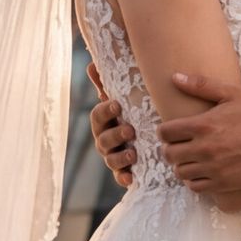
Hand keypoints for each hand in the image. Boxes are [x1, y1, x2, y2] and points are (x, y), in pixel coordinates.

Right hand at [88, 63, 134, 185]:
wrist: (149, 137)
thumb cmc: (132, 112)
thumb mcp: (123, 97)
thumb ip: (107, 82)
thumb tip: (91, 63)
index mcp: (104, 121)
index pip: (97, 115)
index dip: (105, 110)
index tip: (117, 104)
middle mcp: (105, 139)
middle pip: (103, 139)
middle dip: (115, 135)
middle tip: (130, 130)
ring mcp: (113, 157)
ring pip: (110, 159)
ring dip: (120, 157)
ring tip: (133, 154)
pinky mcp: (124, 172)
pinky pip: (120, 177)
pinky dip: (124, 178)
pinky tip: (132, 177)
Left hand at [158, 73, 240, 194]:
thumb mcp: (232, 94)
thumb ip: (202, 85)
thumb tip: (175, 77)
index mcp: (202, 125)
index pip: (165, 133)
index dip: (165, 131)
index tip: (171, 131)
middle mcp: (203, 149)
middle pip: (169, 154)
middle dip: (170, 148)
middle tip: (179, 145)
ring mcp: (212, 168)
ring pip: (180, 172)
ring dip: (181, 165)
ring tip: (190, 158)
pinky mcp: (222, 183)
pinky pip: (195, 187)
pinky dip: (194, 180)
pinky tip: (201, 171)